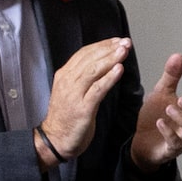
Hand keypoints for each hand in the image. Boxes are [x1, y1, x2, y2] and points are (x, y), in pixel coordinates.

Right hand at [37, 36, 131, 162]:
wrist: (55, 139)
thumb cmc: (67, 117)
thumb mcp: (72, 92)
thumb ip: (82, 78)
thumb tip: (101, 65)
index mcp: (65, 75)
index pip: (84, 54)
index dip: (102, 45)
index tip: (117, 40)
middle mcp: (67, 81)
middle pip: (90, 59)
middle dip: (109, 48)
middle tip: (125, 42)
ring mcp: (74, 94)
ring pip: (93, 70)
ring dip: (110, 59)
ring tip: (124, 51)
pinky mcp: (83, 108)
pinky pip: (97, 89)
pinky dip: (109, 78)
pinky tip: (119, 70)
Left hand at [130, 53, 181, 167]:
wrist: (139, 139)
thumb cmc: (155, 116)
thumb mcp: (162, 93)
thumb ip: (172, 77)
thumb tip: (179, 56)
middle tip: (181, 99)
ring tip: (168, 108)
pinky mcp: (171, 149)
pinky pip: (177, 144)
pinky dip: (169, 132)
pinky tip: (160, 122)